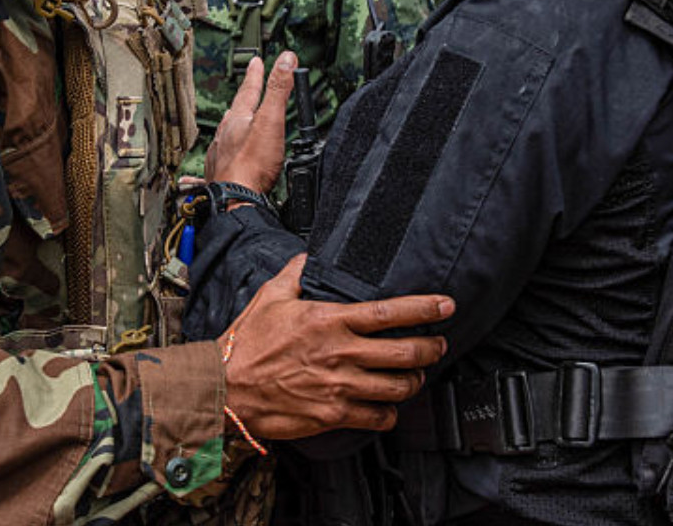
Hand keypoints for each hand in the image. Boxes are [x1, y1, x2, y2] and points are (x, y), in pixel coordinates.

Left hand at [204, 52, 294, 191]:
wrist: (235, 199)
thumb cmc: (252, 164)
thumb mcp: (271, 120)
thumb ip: (279, 89)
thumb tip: (286, 59)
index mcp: (238, 120)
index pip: (248, 90)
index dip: (255, 75)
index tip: (256, 62)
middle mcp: (225, 135)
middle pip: (235, 112)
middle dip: (243, 100)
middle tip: (246, 90)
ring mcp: (220, 156)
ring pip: (224, 136)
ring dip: (231, 127)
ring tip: (233, 122)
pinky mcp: (219, 176)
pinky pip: (214, 164)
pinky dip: (215, 160)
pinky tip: (204, 169)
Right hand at [223, 255, 452, 439]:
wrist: (226, 387)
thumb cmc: (248, 343)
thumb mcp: (270, 297)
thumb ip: (296, 273)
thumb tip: (310, 256)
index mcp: (330, 321)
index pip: (390, 312)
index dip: (424, 309)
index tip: (446, 306)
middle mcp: (341, 353)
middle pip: (406, 352)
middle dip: (431, 348)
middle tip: (438, 345)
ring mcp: (340, 386)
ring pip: (399, 386)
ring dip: (414, 380)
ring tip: (416, 374)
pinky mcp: (334, 414)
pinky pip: (379, 416)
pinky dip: (390, 412)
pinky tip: (388, 405)